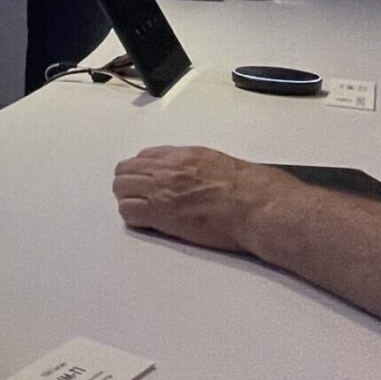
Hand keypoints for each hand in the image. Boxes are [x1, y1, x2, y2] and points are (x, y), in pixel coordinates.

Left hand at [111, 147, 299, 252]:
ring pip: (121, 189)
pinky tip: (149, 224)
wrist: (259, 206)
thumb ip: (200, 168)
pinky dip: (134, 218)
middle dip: (130, 185)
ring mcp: (162, 189)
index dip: (144, 171)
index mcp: (185, 155)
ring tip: (145, 212)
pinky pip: (128, 212)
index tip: (149, 183)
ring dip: (129, 200)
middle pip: (126, 171)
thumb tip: (196, 177)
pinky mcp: (161, 213)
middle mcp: (169, 168)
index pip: (145, 157)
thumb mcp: (223, 165)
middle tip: (142, 199)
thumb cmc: (255, 190)